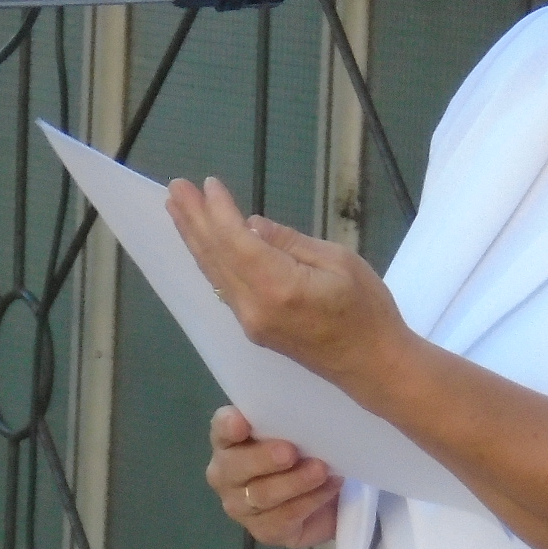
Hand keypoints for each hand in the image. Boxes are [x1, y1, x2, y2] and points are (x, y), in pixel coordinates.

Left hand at [165, 176, 406, 395]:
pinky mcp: (254, 328)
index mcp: (278, 288)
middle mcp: (254, 307)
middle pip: (215, 257)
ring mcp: (250, 322)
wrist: (373, 364)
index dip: (217, 211)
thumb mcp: (338, 261)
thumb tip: (250, 224)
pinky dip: (210, 260)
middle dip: (193, 220)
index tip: (206, 184)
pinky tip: (202, 243)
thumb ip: (289, 242)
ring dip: (194, 239)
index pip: (235, 241)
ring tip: (177, 209)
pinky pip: (224, 287)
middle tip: (175, 187)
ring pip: (214, 273)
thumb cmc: (368, 310)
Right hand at [206, 405, 338, 548]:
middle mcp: (226, 473)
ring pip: (260, 495)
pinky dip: (309, 502)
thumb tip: (307, 408)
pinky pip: (282, 518)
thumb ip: (290, 419)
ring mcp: (240, 506)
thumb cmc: (307, 451)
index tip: (242, 422)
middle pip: (235, 467)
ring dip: (294, 482)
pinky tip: (329, 488)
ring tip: (321, 470)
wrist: (330, 494)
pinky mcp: (262, 531)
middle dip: (263, 458)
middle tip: (291, 452)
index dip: (228, 426)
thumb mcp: (300, 430)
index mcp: (229, 440)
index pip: (221, 429)